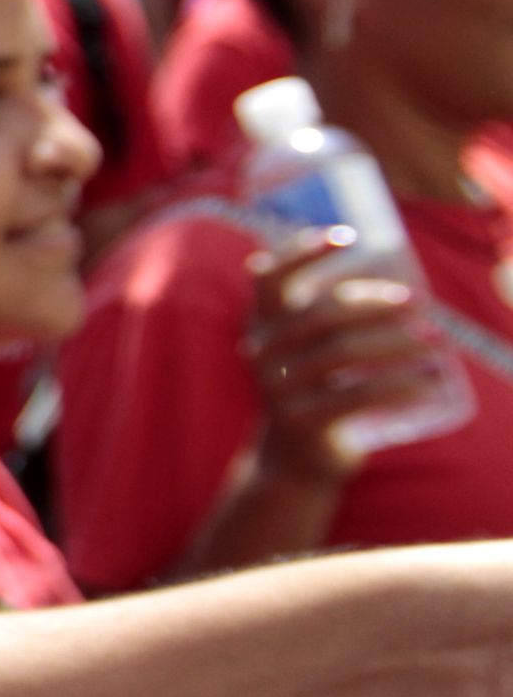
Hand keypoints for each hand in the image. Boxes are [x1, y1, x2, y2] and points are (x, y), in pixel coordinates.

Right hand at [246, 231, 454, 488]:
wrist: (292, 459)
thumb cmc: (315, 390)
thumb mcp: (306, 351)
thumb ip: (325, 317)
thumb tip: (401, 289)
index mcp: (260, 326)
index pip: (271, 278)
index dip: (303, 252)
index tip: (348, 237)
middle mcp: (261, 352)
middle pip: (322, 315)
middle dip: (375, 304)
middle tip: (419, 304)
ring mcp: (278, 388)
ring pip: (344, 353)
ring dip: (397, 344)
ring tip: (435, 343)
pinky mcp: (302, 420)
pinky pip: (358, 396)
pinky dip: (400, 385)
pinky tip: (430, 381)